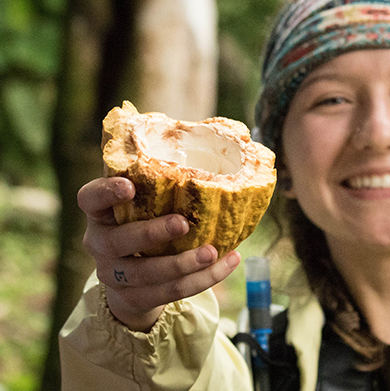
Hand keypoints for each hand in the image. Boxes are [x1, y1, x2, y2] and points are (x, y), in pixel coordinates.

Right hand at [78, 177, 240, 331]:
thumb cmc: (144, 227)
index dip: (106, 192)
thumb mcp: (142, 207)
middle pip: (119, 241)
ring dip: (184, 264)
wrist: (130, 283)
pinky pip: (172, 291)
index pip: (90, 199)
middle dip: (153, 233)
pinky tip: (229, 261)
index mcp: (100, 214)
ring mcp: (115, 275)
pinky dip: (205, 278)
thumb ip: (159, 189)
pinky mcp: (135, 299)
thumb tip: (218, 161)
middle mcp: (100, 244)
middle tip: (183, 223)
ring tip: (212, 252)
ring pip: (149, 273)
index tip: (129, 186)